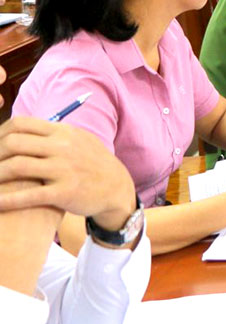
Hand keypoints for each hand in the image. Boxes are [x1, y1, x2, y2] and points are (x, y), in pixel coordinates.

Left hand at [0, 118, 135, 231]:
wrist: (116, 187)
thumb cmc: (91, 163)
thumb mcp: (78, 140)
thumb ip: (52, 134)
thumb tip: (21, 128)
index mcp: (63, 132)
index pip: (21, 124)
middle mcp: (63, 147)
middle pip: (14, 143)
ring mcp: (64, 169)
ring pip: (17, 166)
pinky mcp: (65, 192)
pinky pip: (29, 195)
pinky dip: (7, 200)